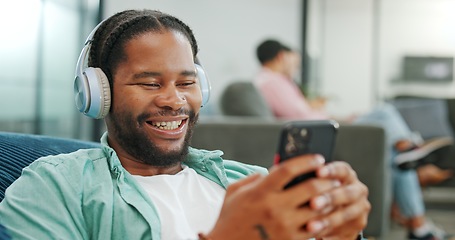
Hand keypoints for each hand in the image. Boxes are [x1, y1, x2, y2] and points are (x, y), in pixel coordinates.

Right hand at [206, 155, 342, 239]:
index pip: (288, 169)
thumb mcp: (234, 192)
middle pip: (310, 187)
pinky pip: (315, 228)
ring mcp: (284, 226)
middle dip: (326, 180)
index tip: (318, 158)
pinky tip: (324, 213)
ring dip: (329, 199)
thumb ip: (252, 178)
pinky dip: (323, 218)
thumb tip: (269, 171)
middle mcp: (274, 208)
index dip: (307, 161)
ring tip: (333, 193)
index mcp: (260, 192)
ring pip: (318, 208)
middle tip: (332, 176)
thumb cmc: (230, 218)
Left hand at [307, 161, 370, 239]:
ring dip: (328, 220)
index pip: (342, 169)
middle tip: (313, 203)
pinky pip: (344, 231)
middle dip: (330, 198)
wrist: (335, 215)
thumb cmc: (322, 193)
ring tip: (311, 226)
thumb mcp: (319, 184)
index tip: (318, 172)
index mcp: (348, 176)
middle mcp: (358, 190)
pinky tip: (318, 236)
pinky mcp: (357, 225)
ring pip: (346, 214)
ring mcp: (360, 209)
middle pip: (347, 193)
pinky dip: (330, 234)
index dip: (331, 170)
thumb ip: (312, 180)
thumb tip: (293, 175)